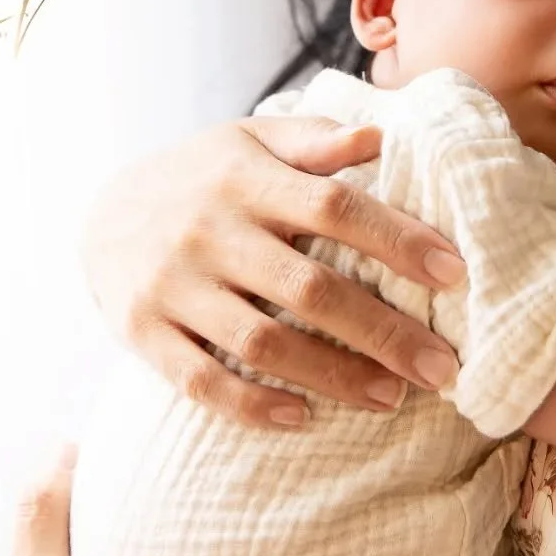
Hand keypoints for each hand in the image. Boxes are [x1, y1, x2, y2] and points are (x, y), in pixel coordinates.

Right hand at [80, 112, 468, 426]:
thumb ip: (315, 140)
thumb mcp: (251, 140)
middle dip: (383, 333)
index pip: (334, 208)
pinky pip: (201, 381)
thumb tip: (381, 137)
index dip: (396, 240)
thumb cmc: (204, 176)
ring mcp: (173, 285)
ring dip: (333, 377)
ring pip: (263, 344)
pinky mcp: (143, 332)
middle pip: (309, 289)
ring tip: (392, 398)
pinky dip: (252, 406)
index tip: (455, 273)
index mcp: (246, 178)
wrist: (100, 211)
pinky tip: (303, 418)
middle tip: (442, 367)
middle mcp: (209, 231)